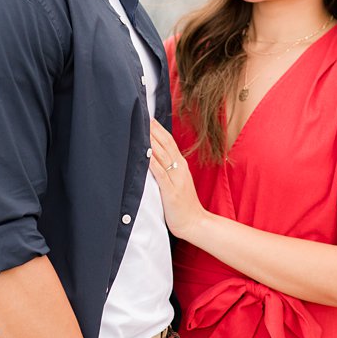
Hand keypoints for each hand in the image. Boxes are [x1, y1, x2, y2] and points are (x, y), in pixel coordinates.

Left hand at [149, 120, 207, 240]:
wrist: (195, 223)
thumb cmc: (183, 204)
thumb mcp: (177, 182)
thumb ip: (168, 169)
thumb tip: (154, 156)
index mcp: (181, 165)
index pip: (169, 141)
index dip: (158, 128)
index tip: (147, 116)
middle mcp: (180, 168)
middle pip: (165, 144)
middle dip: (153, 129)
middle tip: (141, 114)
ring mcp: (176, 179)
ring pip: (162, 155)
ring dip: (151, 140)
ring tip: (141, 127)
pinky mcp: (171, 191)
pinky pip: (160, 173)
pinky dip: (152, 162)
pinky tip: (144, 153)